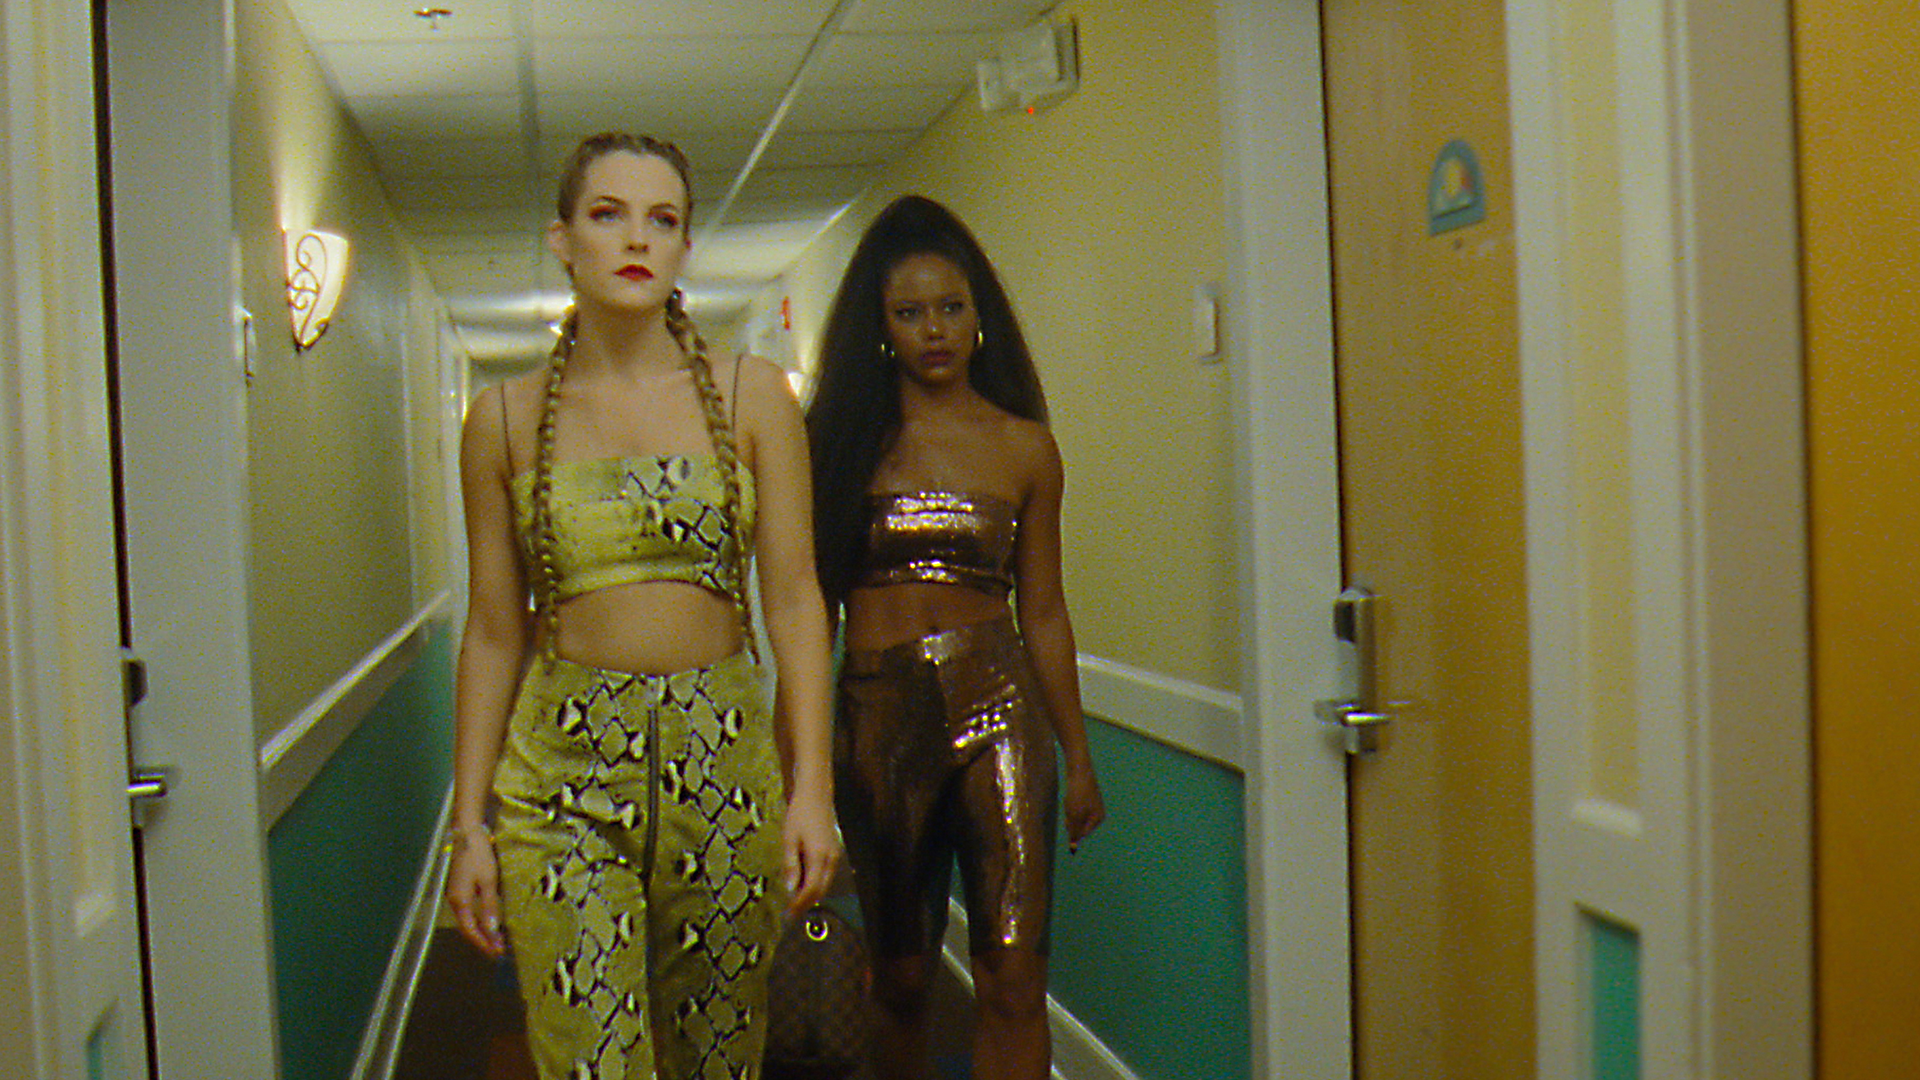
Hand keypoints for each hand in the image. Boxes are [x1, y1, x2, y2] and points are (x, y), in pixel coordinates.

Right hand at [444, 828, 506, 958]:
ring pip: (467, 920)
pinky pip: (467, 911)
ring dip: (481, 931)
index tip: (497, 953)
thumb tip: (492, 930)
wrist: (466, 833)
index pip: (471, 931)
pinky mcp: (459, 889)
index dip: (483, 943)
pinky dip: (478, 920)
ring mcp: (454, 895)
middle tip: (498, 951)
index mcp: (460, 902)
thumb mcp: (488, 881)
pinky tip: (487, 921)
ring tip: (496, 940)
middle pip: (467, 928)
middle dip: (483, 941)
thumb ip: (490, 906)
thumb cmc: (478, 856)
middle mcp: (454, 901)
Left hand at [781, 786, 842, 916]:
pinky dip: (817, 883)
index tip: (789, 914)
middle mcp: (831, 858)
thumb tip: (791, 889)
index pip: (811, 889)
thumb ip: (791, 865)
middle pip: (821, 890)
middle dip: (807, 904)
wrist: (816, 795)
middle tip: (791, 914)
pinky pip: (827, 874)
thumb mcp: (789, 839)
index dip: (800, 903)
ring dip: (812, 895)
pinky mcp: (835, 851)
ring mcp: (835, 855)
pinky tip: (804, 884)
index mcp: (819, 856)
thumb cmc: (800, 814)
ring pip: (825, 883)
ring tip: (795, 902)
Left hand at [1064, 759, 1105, 853]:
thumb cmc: (1078, 794)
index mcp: (1098, 819)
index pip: (1083, 833)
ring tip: (1071, 799)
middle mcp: (1098, 813)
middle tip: (1071, 804)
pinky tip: (1072, 794)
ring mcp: (1093, 804)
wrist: (1079, 770)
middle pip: (1079, 825)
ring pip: (1076, 816)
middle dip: (1072, 819)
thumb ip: (1074, 831)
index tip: (1070, 813)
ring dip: (1070, 811)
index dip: (1073, 827)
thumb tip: (1073, 848)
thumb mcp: (1074, 816)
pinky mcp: (1086, 797)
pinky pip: (1075, 807)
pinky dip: (1071, 803)